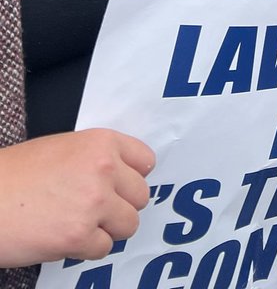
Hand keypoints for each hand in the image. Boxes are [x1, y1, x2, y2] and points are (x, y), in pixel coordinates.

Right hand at [0, 129, 154, 267]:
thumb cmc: (16, 174)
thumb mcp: (63, 148)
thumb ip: (96, 158)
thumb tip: (121, 177)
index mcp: (101, 142)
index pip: (145, 162)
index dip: (131, 178)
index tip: (119, 187)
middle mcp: (104, 169)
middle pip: (141, 197)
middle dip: (120, 206)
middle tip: (93, 209)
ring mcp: (94, 203)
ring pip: (128, 225)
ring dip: (106, 229)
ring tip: (78, 223)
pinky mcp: (79, 236)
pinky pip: (104, 248)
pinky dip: (86, 248)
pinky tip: (63, 235)